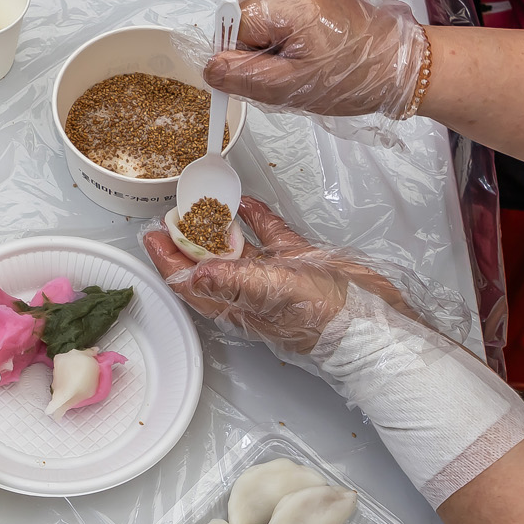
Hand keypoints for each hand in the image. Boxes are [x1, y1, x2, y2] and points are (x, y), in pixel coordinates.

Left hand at [142, 197, 413, 353]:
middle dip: (185, 242)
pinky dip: (258, 218)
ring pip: (238, 247)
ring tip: (199, 204)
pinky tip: (247, 201)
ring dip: (217, 227)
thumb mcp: (276, 293)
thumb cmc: (325, 318)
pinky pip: (272, 236)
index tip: (151, 234)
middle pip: (206, 263)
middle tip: (169, 215)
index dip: (168, 260)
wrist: (373, 322)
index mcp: (236, 302)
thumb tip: (196, 273)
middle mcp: (250, 290)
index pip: (190, 281)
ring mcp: (275, 275)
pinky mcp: (300, 262)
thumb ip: (236, 282)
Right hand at [203, 0, 428, 118]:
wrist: (408, 67)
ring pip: (264, 12)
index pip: (233, 21)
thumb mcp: (292, 88)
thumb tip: (209, 67)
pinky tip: (308, 50)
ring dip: (270, 40)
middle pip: (246, 12)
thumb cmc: (354, 79)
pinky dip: (287, 31)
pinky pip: (285, 8)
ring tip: (299, 63)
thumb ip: (245, 76)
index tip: (259, 75)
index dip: (238, 53)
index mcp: (291, 2)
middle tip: (283, 73)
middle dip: (254, 46)